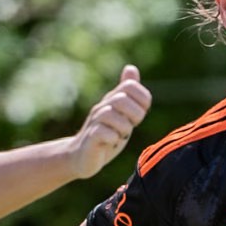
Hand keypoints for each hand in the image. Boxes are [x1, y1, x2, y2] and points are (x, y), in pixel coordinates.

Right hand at [67, 65, 150, 179]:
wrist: (83, 157)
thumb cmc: (106, 135)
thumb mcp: (122, 114)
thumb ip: (128, 95)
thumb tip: (130, 68)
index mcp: (113, 100)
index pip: (131, 86)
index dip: (142, 99)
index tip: (141, 114)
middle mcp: (102, 107)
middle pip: (121, 98)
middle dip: (134, 114)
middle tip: (132, 126)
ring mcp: (95, 121)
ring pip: (111, 114)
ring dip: (123, 128)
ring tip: (121, 136)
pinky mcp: (91, 137)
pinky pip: (103, 132)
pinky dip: (112, 139)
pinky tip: (112, 143)